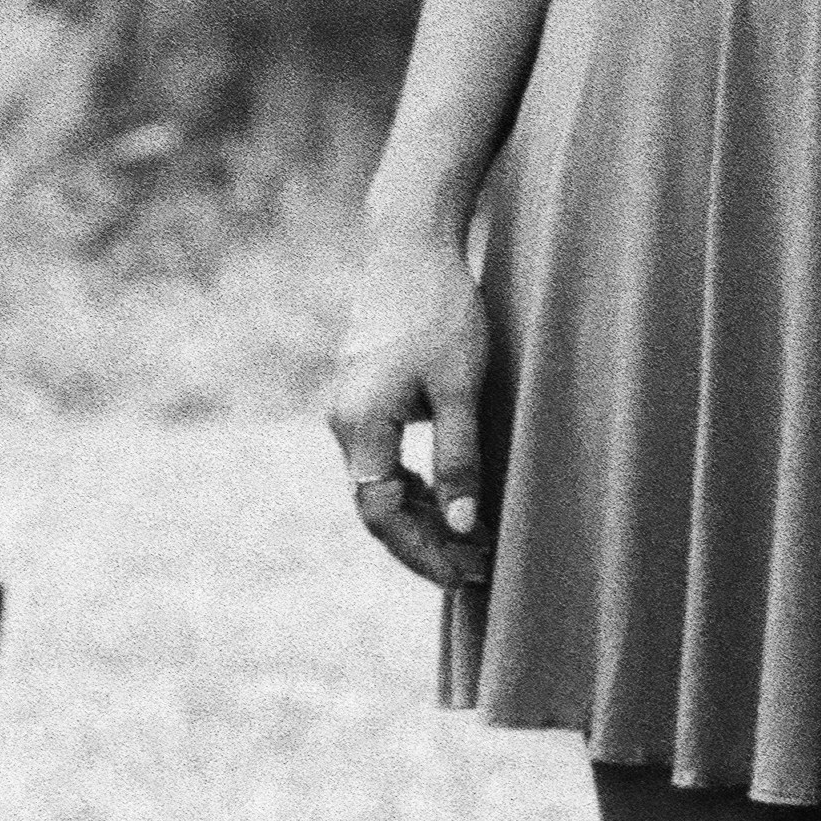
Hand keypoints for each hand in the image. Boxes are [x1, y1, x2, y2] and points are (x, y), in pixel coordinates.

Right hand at [318, 228, 491, 587]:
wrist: (411, 245)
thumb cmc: (441, 311)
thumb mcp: (461, 388)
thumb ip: (459, 459)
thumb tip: (464, 526)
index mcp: (361, 426)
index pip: (384, 517)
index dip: (424, 554)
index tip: (467, 575)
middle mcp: (342, 423)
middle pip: (377, 508)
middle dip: (425, 544)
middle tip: (477, 568)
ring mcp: (347, 409)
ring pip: (379, 485)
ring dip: (421, 518)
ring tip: (470, 541)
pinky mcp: (361, 395)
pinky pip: (382, 459)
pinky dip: (413, 487)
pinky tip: (447, 499)